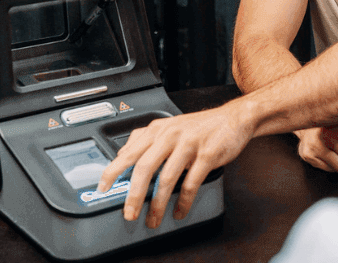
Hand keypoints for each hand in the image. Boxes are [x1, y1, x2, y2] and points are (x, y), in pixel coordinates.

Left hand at [96, 104, 253, 227]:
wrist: (234, 118)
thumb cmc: (201, 126)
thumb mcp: (169, 126)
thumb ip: (146, 139)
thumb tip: (123, 153)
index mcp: (158, 129)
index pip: (129, 152)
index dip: (113, 171)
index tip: (103, 188)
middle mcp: (170, 135)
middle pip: (144, 167)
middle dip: (134, 195)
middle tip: (129, 212)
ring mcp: (189, 145)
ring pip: (167, 178)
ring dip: (158, 204)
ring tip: (153, 218)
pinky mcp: (207, 155)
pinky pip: (191, 183)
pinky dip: (183, 201)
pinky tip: (179, 210)